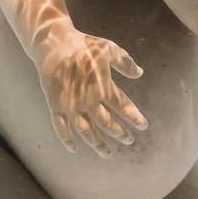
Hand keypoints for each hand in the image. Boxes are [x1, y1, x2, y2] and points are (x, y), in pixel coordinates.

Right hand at [35, 29, 148, 156]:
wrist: (54, 44)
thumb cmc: (83, 45)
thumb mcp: (109, 49)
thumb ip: (125, 63)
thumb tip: (140, 73)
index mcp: (104, 87)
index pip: (123, 107)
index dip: (134, 118)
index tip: (143, 126)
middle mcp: (89, 100)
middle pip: (107, 124)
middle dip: (120, 134)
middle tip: (128, 140)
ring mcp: (72, 106)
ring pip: (87, 132)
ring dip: (98, 144)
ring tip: (107, 153)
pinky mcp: (56, 106)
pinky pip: (61, 128)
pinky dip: (67, 140)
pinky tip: (74, 149)